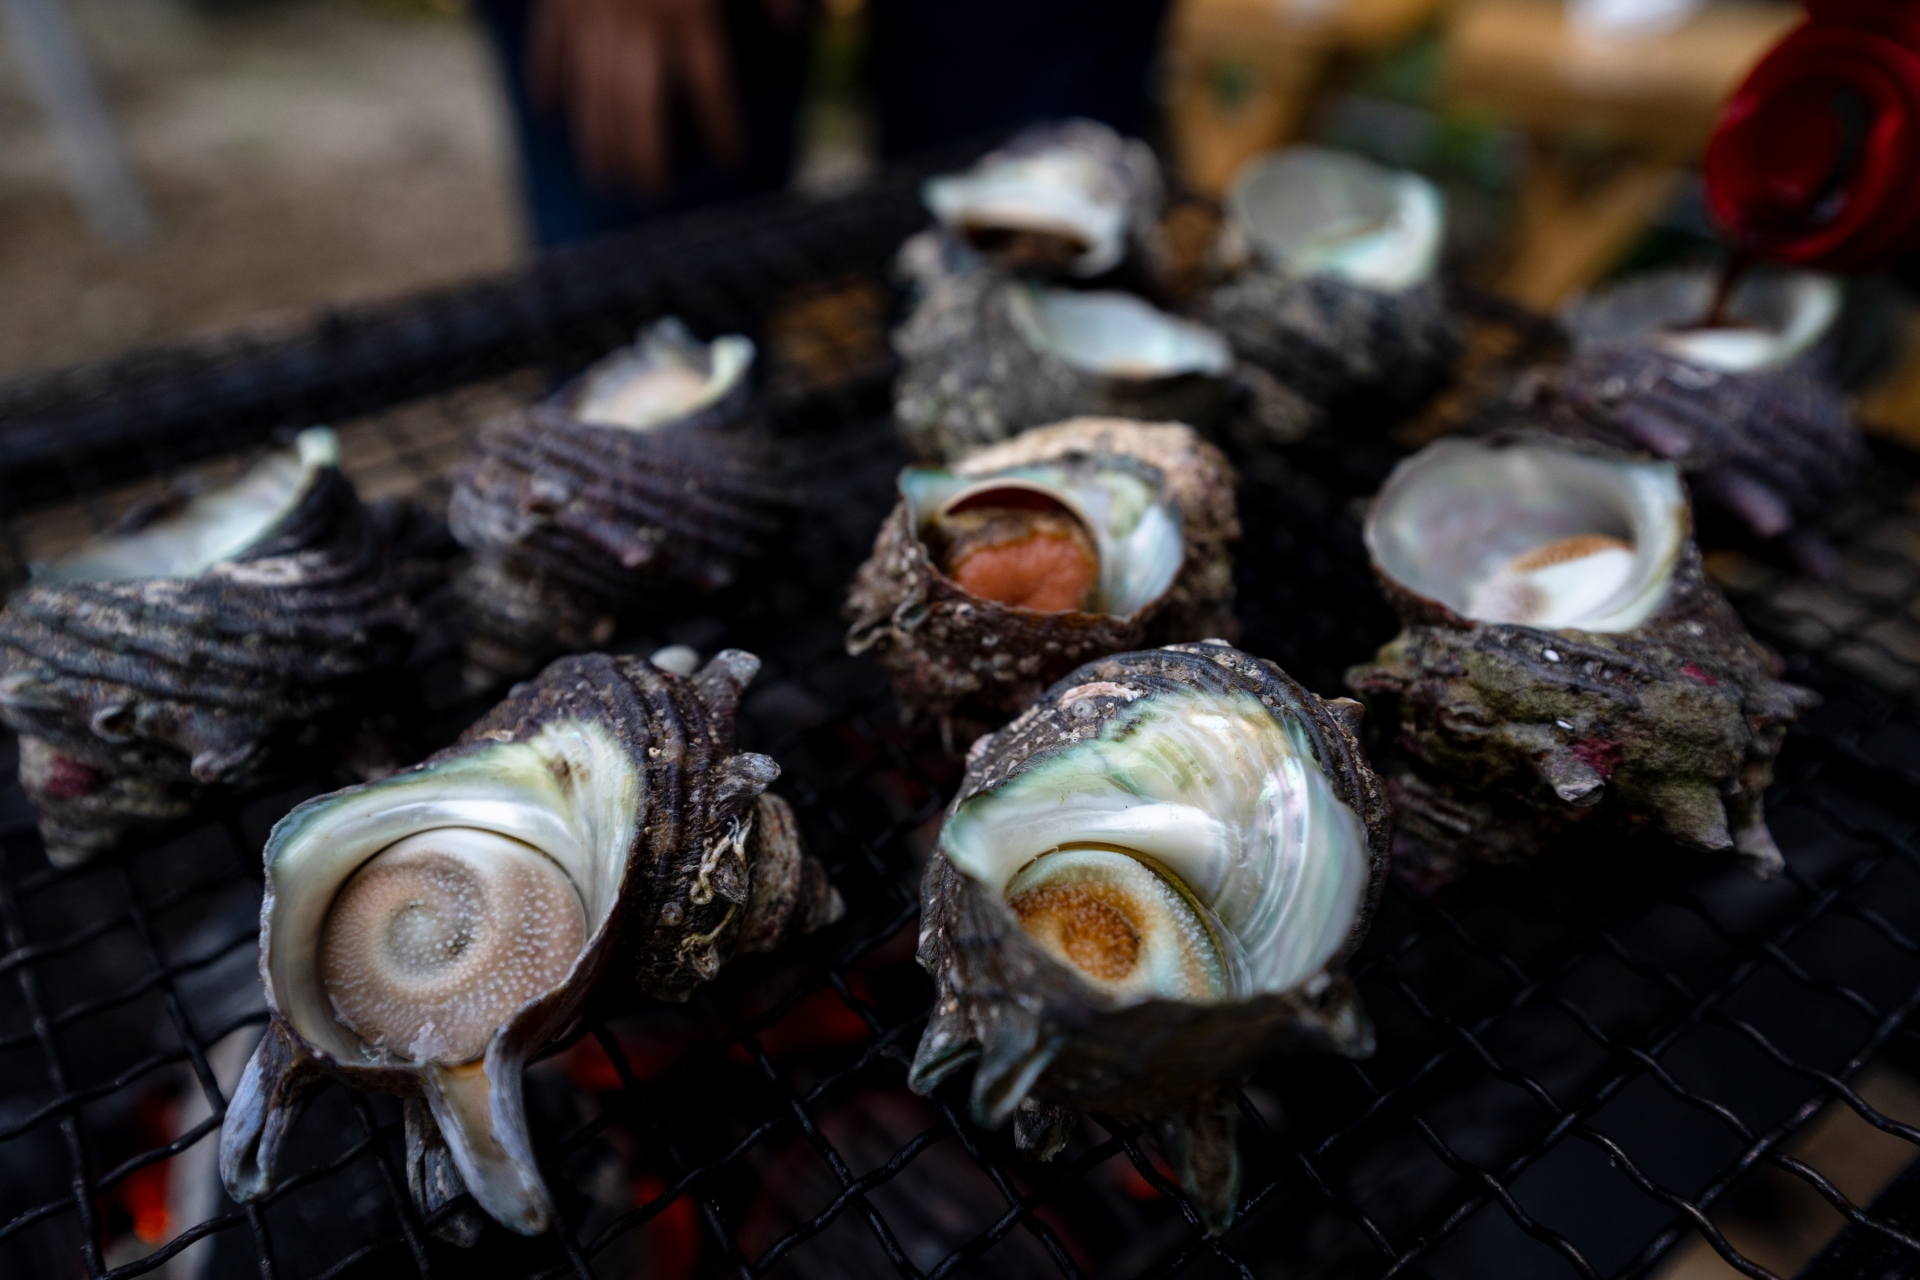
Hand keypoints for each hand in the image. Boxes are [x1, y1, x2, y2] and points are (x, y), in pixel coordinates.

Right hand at [529, 0, 746, 197]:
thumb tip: (792, 30)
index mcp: (689, 13)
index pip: (708, 86)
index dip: (720, 129)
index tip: (730, 163)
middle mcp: (636, 25)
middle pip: (638, 110)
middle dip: (644, 160)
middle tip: (652, 200)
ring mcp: (590, 14)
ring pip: (592, 91)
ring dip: (597, 142)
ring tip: (603, 183)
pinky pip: (548, 48)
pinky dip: (545, 83)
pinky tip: (548, 117)